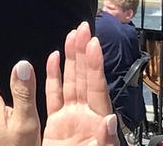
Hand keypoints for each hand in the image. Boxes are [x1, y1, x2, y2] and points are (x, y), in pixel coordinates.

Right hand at [42, 23, 117, 145]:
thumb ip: (103, 142)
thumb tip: (109, 121)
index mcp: (96, 123)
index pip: (96, 88)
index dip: (95, 66)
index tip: (93, 43)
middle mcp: (84, 117)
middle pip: (84, 79)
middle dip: (83, 53)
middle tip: (82, 28)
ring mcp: (70, 120)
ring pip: (70, 83)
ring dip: (70, 59)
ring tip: (69, 37)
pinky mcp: (56, 126)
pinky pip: (55, 97)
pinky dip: (54, 78)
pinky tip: (53, 61)